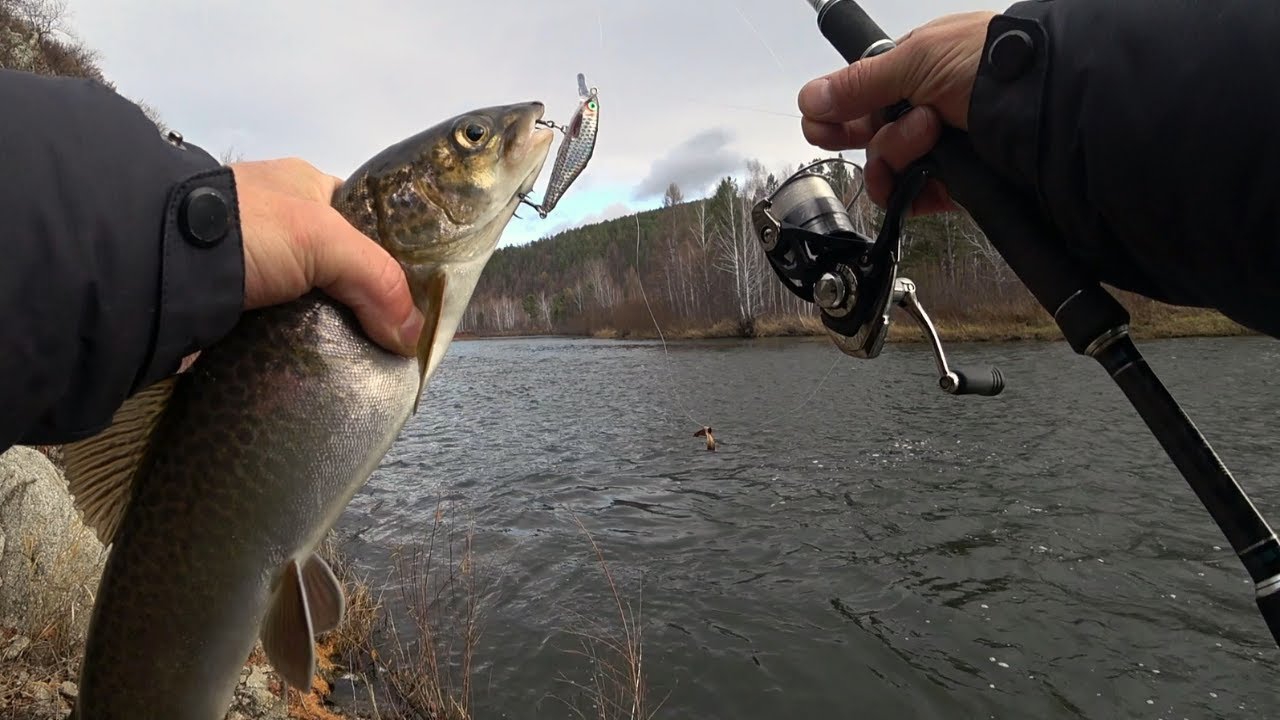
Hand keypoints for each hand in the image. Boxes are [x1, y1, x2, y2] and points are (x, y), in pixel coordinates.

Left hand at [230, 158, 423, 356]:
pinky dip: (299, 349)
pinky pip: (280, 330)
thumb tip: (413, 336)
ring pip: (311, 303)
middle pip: (340, 268)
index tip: (414, 296)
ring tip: (364, 362)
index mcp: (304, 186)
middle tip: (393, 337)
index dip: (391, 253)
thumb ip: (379, 281)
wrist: (158, 264)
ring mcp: (253, 265)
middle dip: (363, 301)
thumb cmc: (249, 228)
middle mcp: (279, 222)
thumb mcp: (326, 240)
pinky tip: (320, 367)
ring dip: (332, 331)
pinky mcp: (232, 306)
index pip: (363, 220)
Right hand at [797, 11, 996, 214]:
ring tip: (932, 135)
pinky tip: (929, 178)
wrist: (1044, 107)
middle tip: (894, 126)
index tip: (822, 127)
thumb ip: (859, 83)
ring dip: (900, 154)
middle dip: (876, 137)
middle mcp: (924, 108)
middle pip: (870, 137)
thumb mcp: (917, 58)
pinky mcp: (954, 183)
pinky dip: (915, 191)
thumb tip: (808, 99)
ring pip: (888, 167)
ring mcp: (939, 147)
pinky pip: (913, 196)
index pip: (860, 97)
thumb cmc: (988, 65)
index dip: (837, 115)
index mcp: (915, 68)